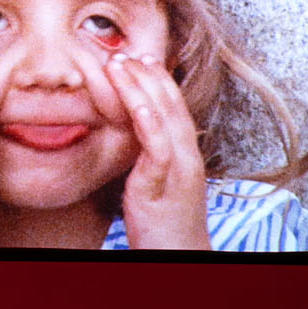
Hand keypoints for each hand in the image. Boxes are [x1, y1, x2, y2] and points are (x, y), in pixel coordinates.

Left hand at [108, 54, 210, 250]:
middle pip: (170, 105)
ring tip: (119, 65)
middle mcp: (187, 156)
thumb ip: (149, 158)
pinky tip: (136, 104)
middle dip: (147, 75)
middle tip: (123, 52)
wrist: (179, 256)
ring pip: (164, 119)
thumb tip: (132, 137)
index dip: (158, 80)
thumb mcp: (157, 182)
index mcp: (186, 154)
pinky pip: (158, 149)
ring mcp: (179, 170)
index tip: (140, 57)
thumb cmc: (164, 225)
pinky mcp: (164, 186)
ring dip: (141, 88)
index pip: (174, 107)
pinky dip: (149, 123)